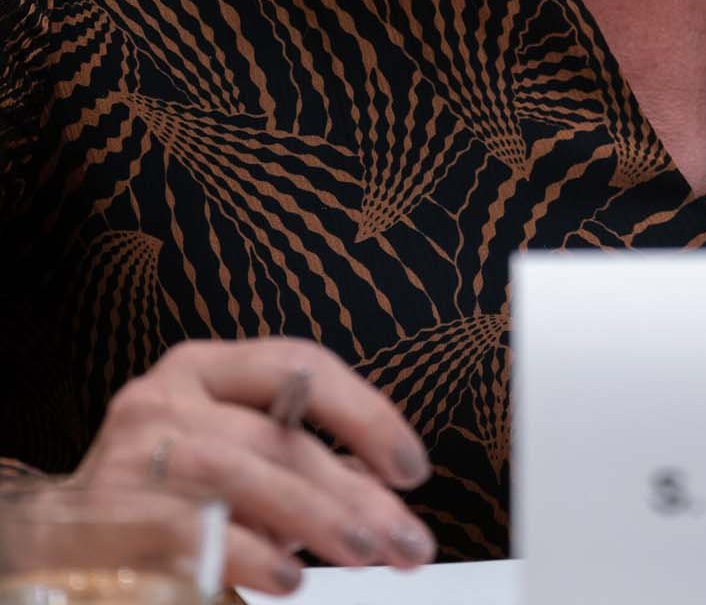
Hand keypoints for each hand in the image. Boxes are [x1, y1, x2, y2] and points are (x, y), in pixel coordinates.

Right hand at [75, 338, 435, 593]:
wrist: (55, 539)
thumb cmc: (160, 491)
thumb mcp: (226, 448)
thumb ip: (292, 458)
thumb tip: (383, 489)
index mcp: (203, 367)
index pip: (298, 364)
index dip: (364, 412)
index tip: (413, 467)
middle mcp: (166, 399)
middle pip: (279, 434)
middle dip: (355, 491)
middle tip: (408, 540)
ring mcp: (136, 457)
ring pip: (245, 475)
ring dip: (315, 519)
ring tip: (364, 554)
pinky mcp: (112, 519)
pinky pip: (195, 534)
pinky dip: (251, 556)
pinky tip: (289, 579)